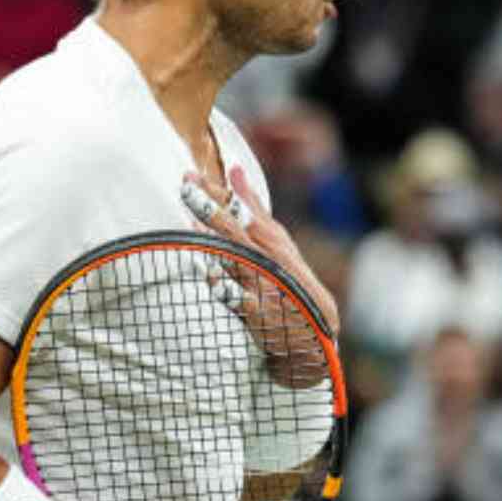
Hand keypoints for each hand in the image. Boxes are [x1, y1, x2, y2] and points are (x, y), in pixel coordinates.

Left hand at [183, 168, 339, 334]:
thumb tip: (233, 169)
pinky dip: (223, 284)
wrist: (315, 330)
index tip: (192, 175)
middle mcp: (269, 258)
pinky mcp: (258, 311)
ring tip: (191, 219)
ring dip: (214, 239)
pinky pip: (236, 296)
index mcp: (273, 239)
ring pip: (237, 257)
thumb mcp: (278, 241)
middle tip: (186, 187)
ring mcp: (264, 284)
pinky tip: (207, 272)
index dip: (217, 192)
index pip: (244, 209)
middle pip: (237, 228)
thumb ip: (253, 207)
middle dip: (210, 206)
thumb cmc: (290, 280)